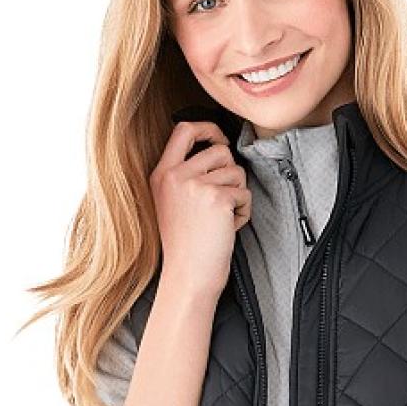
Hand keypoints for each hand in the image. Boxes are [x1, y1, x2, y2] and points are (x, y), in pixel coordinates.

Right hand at [149, 120, 252, 302]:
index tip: (220, 140)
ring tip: (221, 220)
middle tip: (222, 201)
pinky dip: (243, 213)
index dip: (208, 128)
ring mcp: (196, 185)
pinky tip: (227, 229)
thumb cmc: (185, 246)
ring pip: (237, 173)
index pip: (184, 129)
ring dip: (237, 197)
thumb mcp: (172, 203)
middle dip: (231, 174)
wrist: (188, 276)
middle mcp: (176, 175)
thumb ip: (186, 175)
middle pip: (220, 151)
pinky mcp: (217, 198)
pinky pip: (245, 195)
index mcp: (161, 174)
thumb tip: (220, 150)